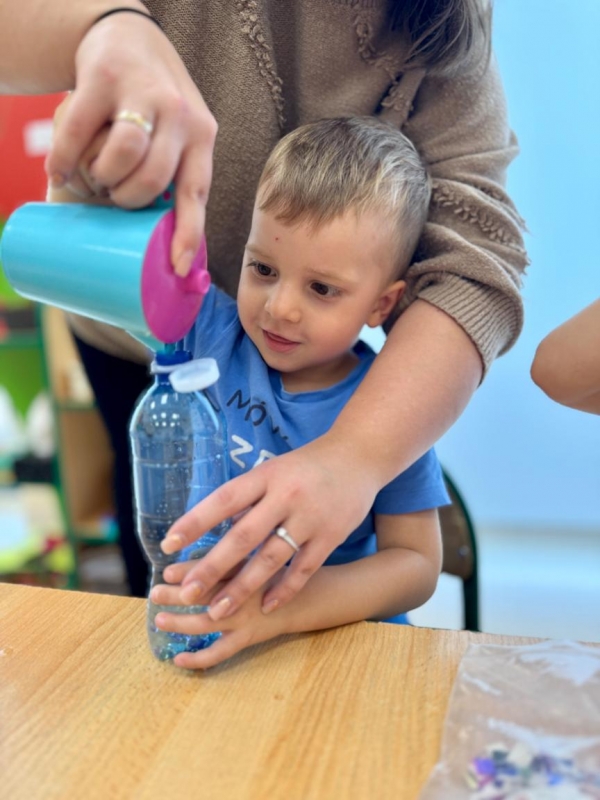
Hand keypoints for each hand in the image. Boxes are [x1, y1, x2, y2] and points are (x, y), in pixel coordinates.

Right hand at [44, 11, 216, 275]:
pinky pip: (78, 132)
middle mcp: (179, 114)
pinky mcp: (103, 78)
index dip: (187, 232)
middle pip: (154, 178)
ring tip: (95, 176)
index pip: (196, 192)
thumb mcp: (177, 135)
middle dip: (128, 200)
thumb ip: (169, 176)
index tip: (177, 266)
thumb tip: (151, 245)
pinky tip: (59, 169)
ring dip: (103, 176)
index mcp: (201, 137)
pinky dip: (64, 158)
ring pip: (123, 153)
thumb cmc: (152, 107)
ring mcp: (142, 93)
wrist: (128, 37)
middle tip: (114, 197)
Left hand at [150, 565, 286, 669]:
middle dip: (177, 595)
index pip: (211, 569)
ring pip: (206, 623)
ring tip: (160, 620)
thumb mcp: (250, 558)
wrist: (300, 599)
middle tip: (155, 593)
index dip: (187, 571)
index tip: (166, 573)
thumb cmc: (268, 574)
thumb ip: (225, 555)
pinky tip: (178, 659)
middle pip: (205, 595)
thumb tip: (191, 557)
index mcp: (242, 569)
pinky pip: (220, 653)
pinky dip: (198, 659)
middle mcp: (241, 594)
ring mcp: (243, 619)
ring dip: (181, 622)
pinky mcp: (247, 638)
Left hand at [161, 434, 380, 620]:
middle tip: (187, 592)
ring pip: (271, 558)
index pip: (223, 499)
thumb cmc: (306, 466)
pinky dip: (284, 589)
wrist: (358, 457)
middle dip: (213, 567)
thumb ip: (248, 498)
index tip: (168, 544)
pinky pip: (303, 568)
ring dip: (242, 587)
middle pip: (243, 535)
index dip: (195, 522)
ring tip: (218, 610)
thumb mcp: (273, 470)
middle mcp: (286, 495)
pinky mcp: (330, 535)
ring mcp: (310, 517)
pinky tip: (266, 606)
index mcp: (266, 475)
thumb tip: (215, 527)